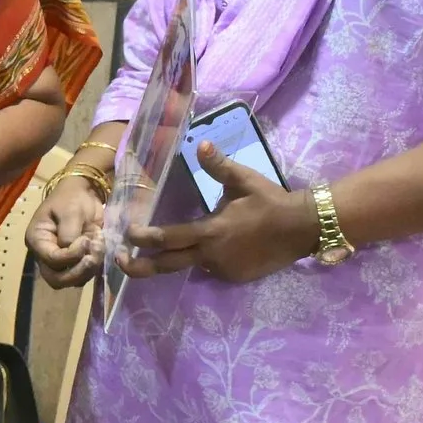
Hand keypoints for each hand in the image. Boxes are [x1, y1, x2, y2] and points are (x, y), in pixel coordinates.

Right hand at [28, 171, 106, 288]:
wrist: (83, 194)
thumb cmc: (71, 198)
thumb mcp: (69, 211)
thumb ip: (69, 233)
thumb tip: (74, 251)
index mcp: (37, 240)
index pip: (51, 259)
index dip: (71, 255)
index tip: (87, 239)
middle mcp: (45, 255)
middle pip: (56, 279)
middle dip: (78, 271)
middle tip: (94, 256)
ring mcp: (60, 261)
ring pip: (72, 281)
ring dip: (89, 269)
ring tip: (99, 246)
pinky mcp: (75, 262)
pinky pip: (84, 275)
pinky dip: (95, 267)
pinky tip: (100, 248)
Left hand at [125, 144, 317, 284]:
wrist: (303, 228)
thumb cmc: (270, 201)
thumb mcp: (243, 180)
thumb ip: (219, 166)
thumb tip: (201, 144)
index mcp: (210, 231)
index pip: (166, 238)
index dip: (143, 237)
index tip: (127, 234)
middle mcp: (211, 255)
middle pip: (166, 265)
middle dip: (139, 266)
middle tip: (118, 261)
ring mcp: (223, 270)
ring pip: (190, 266)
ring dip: (178, 258)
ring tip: (166, 248)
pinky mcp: (235, 278)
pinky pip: (211, 270)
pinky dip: (205, 260)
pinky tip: (212, 247)